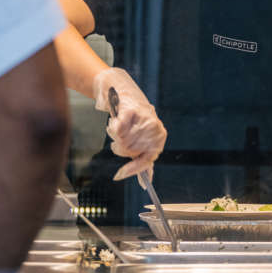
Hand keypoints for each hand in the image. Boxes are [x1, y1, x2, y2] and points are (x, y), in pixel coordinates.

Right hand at [92, 67, 166, 181]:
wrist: (120, 88)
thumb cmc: (132, 116)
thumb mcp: (141, 137)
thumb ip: (143, 159)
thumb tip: (145, 184)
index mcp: (159, 138)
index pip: (146, 161)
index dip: (131, 170)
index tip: (118, 175)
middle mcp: (154, 129)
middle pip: (128, 152)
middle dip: (119, 145)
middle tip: (120, 133)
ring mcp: (144, 120)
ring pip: (121, 142)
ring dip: (114, 134)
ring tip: (119, 123)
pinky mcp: (131, 111)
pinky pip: (116, 130)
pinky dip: (112, 126)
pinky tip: (115, 118)